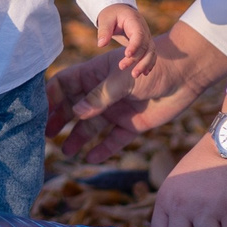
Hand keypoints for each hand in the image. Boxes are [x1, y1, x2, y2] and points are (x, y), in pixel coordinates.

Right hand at [47, 19, 226, 156]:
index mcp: (96, 73)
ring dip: (79, 138)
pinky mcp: (133, 124)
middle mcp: (104, 92)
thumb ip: (100, 96)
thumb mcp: (122, 79)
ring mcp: (117, 109)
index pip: (66, 84)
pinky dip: (103, 149)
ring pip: (92, 126)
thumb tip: (77, 113)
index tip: (40, 111)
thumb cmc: (153, 66)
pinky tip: (90, 159)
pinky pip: (114, 139)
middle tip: (46, 135)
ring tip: (67, 151)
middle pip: (75, 107)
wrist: (187, 74)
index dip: (52, 96)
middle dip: (60, 120)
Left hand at [93, 4, 152, 75]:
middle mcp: (144, 30)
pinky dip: (149, 63)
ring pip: (151, 52)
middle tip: (122, 67)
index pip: (139, 35)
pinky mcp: (146, 44)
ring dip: (145, 64)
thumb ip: (104, 31)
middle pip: (146, 46)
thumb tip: (101, 44)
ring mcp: (147, 37)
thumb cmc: (112, 15)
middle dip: (137, 59)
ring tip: (135, 75)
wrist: (120, 12)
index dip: (135, 45)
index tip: (127, 55)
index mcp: (134, 22)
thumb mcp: (105, 19)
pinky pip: (151, 54)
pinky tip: (144, 73)